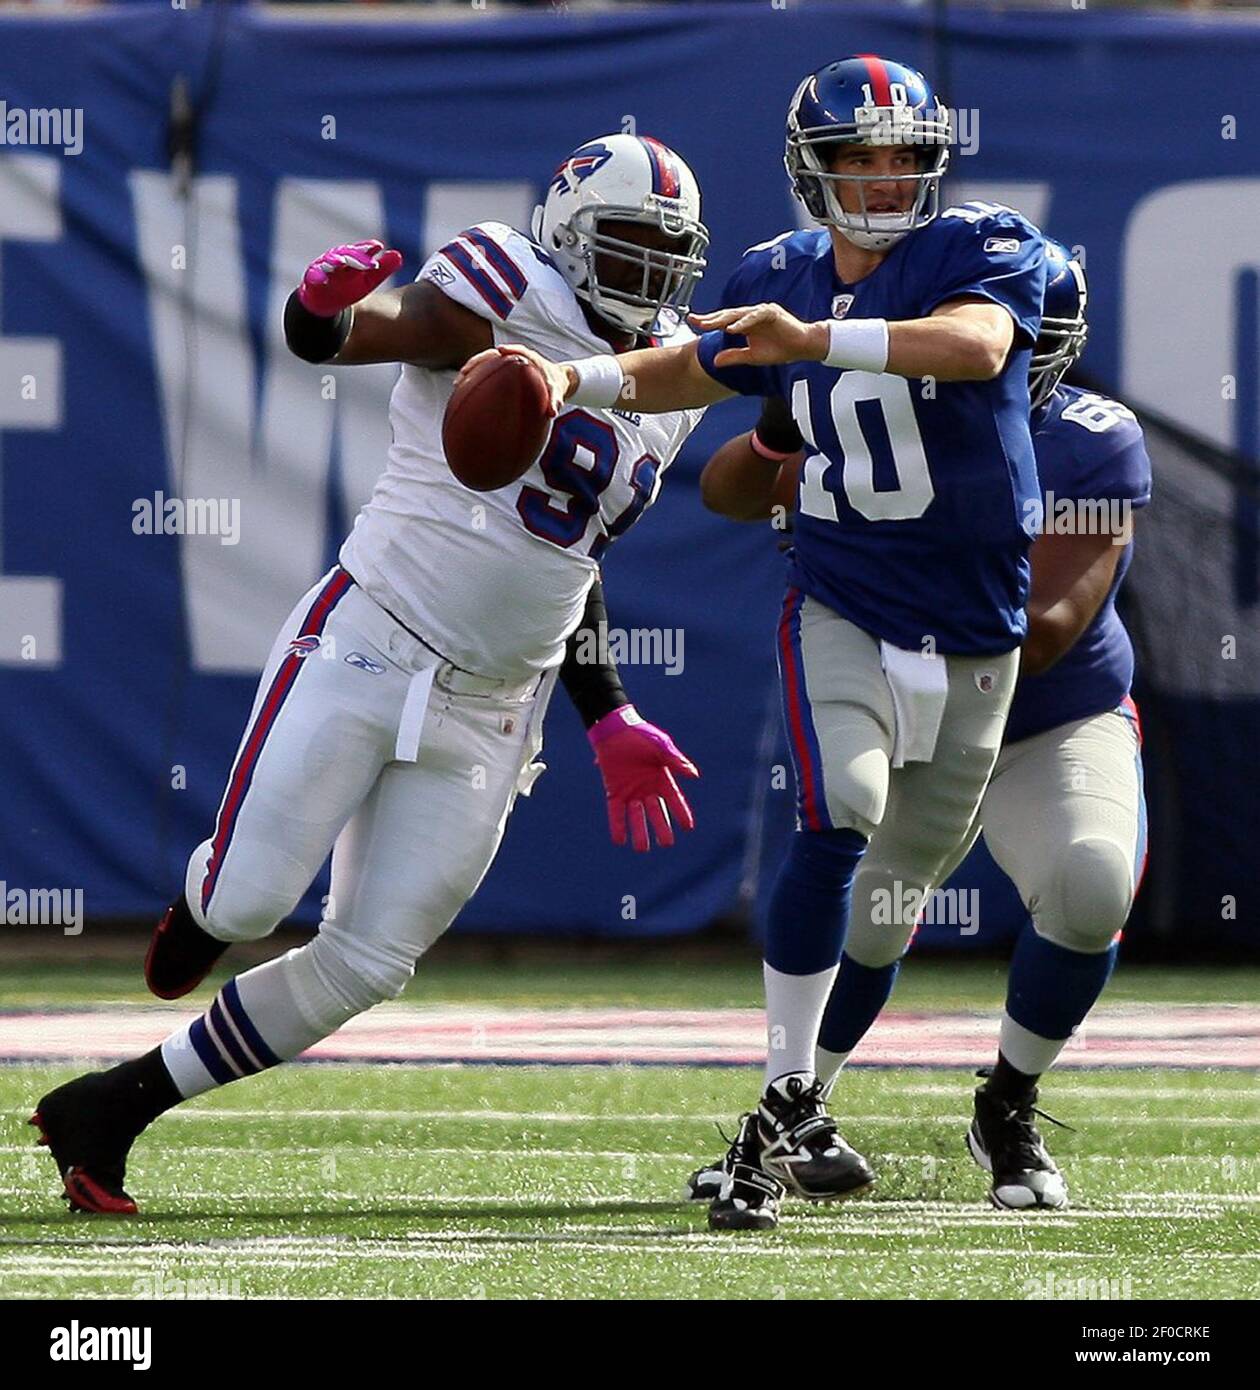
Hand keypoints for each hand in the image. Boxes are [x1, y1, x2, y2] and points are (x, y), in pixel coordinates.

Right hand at [297, 239, 402, 317]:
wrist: (326, 302)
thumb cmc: (349, 287)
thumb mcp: (369, 279)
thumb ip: (383, 268)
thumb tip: (398, 255)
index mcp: (350, 258)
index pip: (360, 252)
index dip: (367, 249)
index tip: (378, 246)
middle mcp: (336, 260)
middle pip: (345, 256)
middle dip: (354, 257)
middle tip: (367, 262)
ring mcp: (323, 269)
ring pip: (329, 264)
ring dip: (334, 262)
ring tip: (341, 262)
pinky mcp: (312, 280)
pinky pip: (313, 279)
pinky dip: (316, 278)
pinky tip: (321, 280)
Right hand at [457, 344, 571, 416]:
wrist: (554, 381)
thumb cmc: (555, 385)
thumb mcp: (557, 392)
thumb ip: (555, 400)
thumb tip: (553, 413)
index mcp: (528, 358)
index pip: (518, 350)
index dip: (510, 349)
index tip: (500, 351)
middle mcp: (513, 358)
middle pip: (492, 355)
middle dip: (478, 361)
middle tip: (466, 371)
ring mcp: (504, 364)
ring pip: (485, 363)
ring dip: (471, 370)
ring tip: (459, 383)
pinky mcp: (500, 371)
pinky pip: (485, 372)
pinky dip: (475, 379)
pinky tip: (464, 392)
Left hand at [588, 706, 699, 851]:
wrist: (615, 730)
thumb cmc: (640, 736)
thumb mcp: (661, 747)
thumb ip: (675, 761)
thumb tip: (694, 774)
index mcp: (662, 779)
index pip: (674, 800)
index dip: (681, 813)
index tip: (688, 828)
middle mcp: (647, 789)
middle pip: (657, 813)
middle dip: (662, 828)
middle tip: (666, 843)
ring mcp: (630, 792)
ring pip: (637, 817)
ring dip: (639, 831)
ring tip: (642, 849)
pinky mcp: (614, 791)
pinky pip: (616, 812)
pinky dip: (617, 826)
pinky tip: (619, 840)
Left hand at [688, 303, 828, 368]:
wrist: (802, 347)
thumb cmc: (779, 349)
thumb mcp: (752, 357)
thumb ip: (734, 357)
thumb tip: (715, 362)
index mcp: (745, 324)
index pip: (723, 322)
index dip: (708, 322)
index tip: (692, 322)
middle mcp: (751, 315)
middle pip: (727, 315)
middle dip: (710, 318)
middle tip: (695, 320)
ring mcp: (761, 312)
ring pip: (739, 314)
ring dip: (724, 319)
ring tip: (710, 324)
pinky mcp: (772, 313)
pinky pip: (755, 316)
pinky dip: (744, 322)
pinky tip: (733, 328)